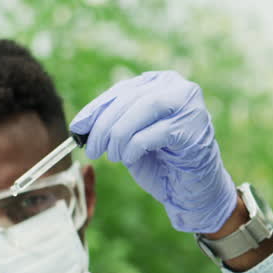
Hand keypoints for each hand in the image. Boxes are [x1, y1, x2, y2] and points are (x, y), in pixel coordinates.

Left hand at [71, 71, 237, 233]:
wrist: (192, 189)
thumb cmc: (161, 161)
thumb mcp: (131, 137)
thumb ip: (113, 122)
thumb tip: (81, 124)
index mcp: (163, 83)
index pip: (122, 90)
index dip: (96, 109)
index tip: (78, 128)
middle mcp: (180, 88)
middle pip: (131, 98)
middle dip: (105, 125)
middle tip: (92, 149)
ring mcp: (190, 107)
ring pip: (143, 109)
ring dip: (119, 135)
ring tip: (112, 156)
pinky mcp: (194, 129)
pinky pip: (154, 132)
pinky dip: (134, 147)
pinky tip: (129, 159)